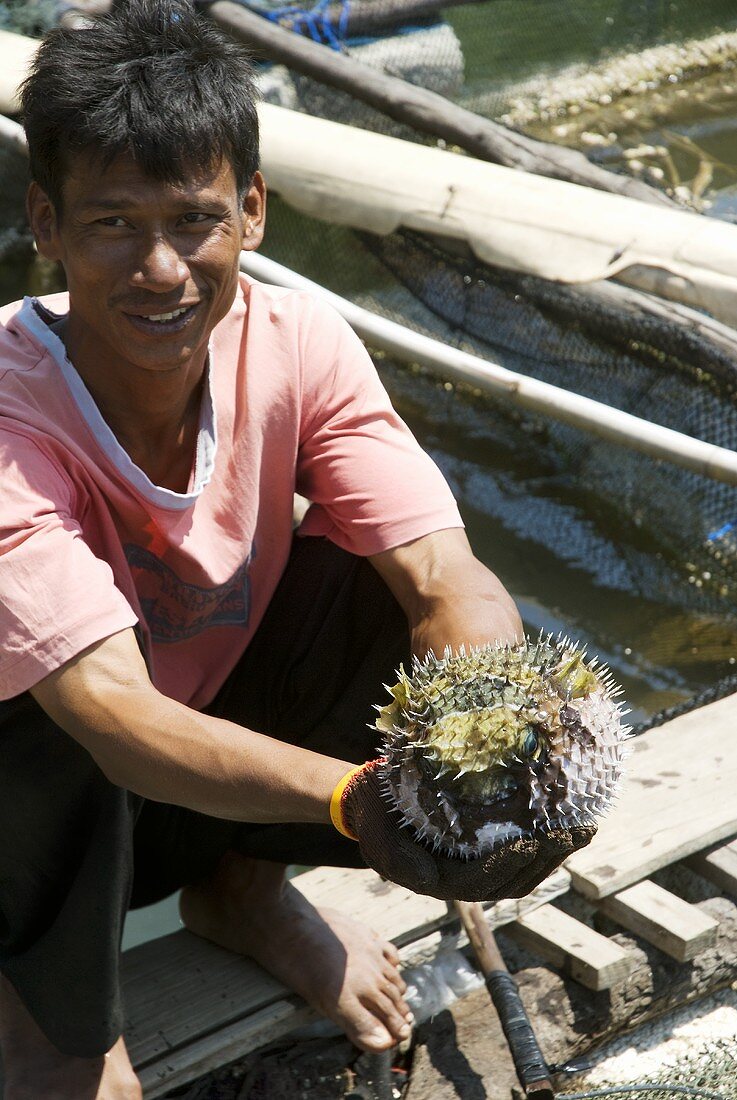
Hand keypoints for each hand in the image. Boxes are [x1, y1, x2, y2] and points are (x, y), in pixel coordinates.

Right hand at [341, 761, 594, 902]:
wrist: (368, 804)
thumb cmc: (374, 816)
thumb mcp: (377, 837)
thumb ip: (397, 860)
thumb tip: (431, 883)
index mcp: (439, 880)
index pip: (482, 880)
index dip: (510, 864)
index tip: (534, 841)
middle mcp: (461, 879)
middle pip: (513, 881)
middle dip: (547, 859)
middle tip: (576, 832)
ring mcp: (474, 865)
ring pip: (523, 873)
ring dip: (554, 855)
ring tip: (582, 830)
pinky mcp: (481, 849)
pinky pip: (518, 855)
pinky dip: (544, 845)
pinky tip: (564, 825)